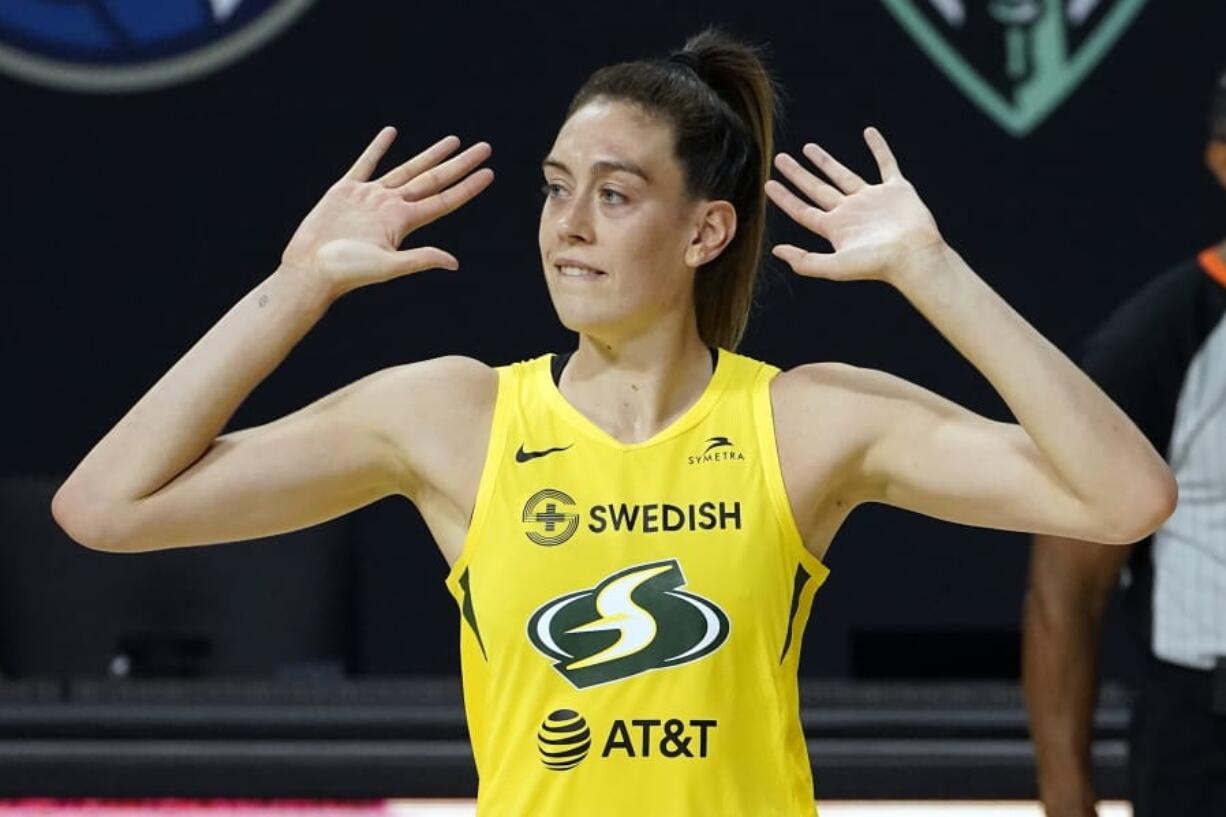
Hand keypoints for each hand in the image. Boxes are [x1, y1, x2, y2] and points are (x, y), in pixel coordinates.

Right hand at [281, 127, 492, 296]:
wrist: (310, 268)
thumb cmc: (347, 271)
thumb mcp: (388, 265)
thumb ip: (419, 259)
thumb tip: (454, 263)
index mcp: (403, 222)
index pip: (444, 199)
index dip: (467, 187)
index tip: (490, 172)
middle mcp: (391, 207)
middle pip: (433, 179)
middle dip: (459, 164)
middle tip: (484, 148)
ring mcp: (370, 197)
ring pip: (407, 169)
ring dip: (430, 155)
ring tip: (453, 141)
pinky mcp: (345, 191)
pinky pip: (365, 164)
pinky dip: (377, 148)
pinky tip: (390, 133)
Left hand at [765, 127, 942, 283]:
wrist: (914, 256)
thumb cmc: (876, 264)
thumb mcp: (834, 267)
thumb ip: (805, 261)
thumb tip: (775, 251)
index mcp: (835, 228)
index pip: (802, 210)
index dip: (784, 197)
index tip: (768, 184)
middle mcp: (850, 212)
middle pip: (817, 188)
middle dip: (798, 174)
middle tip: (780, 158)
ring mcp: (872, 200)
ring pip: (843, 175)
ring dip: (825, 161)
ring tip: (808, 147)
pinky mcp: (896, 190)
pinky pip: (886, 163)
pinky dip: (879, 147)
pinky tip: (869, 132)